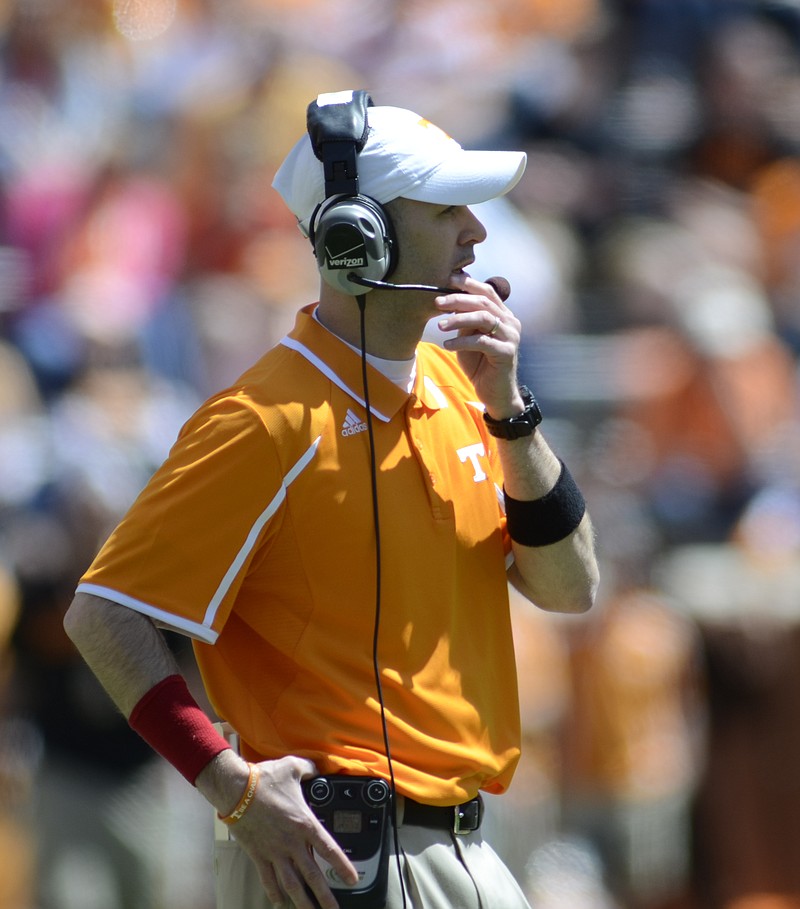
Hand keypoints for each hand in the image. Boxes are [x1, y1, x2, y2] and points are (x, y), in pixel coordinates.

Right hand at [212, 754, 358, 907]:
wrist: (236, 789)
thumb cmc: (264, 779)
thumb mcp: (293, 768)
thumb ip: (309, 769)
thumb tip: (316, 769)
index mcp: (304, 823)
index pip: (329, 850)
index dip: (342, 867)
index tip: (352, 880)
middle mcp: (292, 842)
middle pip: (313, 875)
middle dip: (325, 896)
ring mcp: (274, 851)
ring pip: (292, 883)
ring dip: (302, 901)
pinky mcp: (258, 855)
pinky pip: (268, 879)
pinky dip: (273, 892)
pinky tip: (279, 902)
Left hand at [435, 274, 522, 416]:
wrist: (496, 393)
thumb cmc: (481, 365)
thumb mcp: (469, 338)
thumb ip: (465, 321)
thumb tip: (450, 304)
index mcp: (503, 315)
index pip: (487, 292)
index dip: (469, 284)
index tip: (449, 280)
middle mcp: (510, 322)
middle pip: (483, 302)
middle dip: (458, 299)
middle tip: (438, 303)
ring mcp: (511, 337)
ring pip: (483, 318)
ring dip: (459, 319)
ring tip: (440, 326)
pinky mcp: (506, 352)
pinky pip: (482, 341)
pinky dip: (462, 342)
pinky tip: (448, 345)